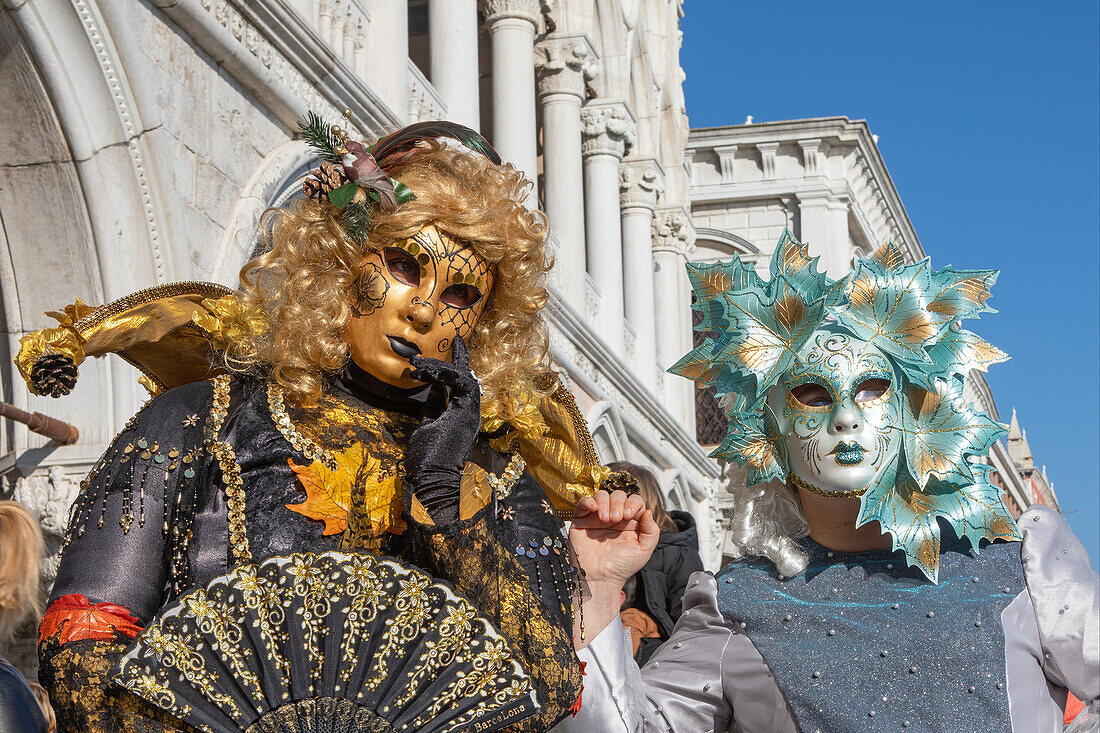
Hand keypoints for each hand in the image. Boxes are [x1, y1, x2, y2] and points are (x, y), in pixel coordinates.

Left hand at [404, 336, 479, 521]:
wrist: (433, 480)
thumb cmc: (427, 460)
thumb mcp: (426, 426)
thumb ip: (431, 409)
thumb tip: (431, 392)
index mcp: (459, 415)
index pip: (459, 385)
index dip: (452, 366)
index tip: (447, 349)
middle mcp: (469, 411)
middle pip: (468, 376)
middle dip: (459, 357)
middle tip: (455, 339)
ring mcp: (471, 412)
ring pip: (464, 377)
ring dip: (442, 366)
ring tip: (419, 364)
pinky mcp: (468, 412)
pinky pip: (463, 383)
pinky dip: (446, 374)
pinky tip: (429, 372)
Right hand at [570, 489, 659, 587]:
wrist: (600, 578)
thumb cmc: (621, 567)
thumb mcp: (644, 550)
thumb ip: (651, 531)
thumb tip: (648, 511)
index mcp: (630, 521)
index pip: (634, 501)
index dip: (633, 503)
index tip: (629, 515)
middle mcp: (614, 517)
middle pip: (618, 495)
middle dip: (618, 503)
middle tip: (615, 519)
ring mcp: (597, 517)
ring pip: (601, 495)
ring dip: (604, 503)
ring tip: (605, 519)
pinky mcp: (582, 520)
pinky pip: (583, 503)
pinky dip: (588, 501)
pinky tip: (593, 508)